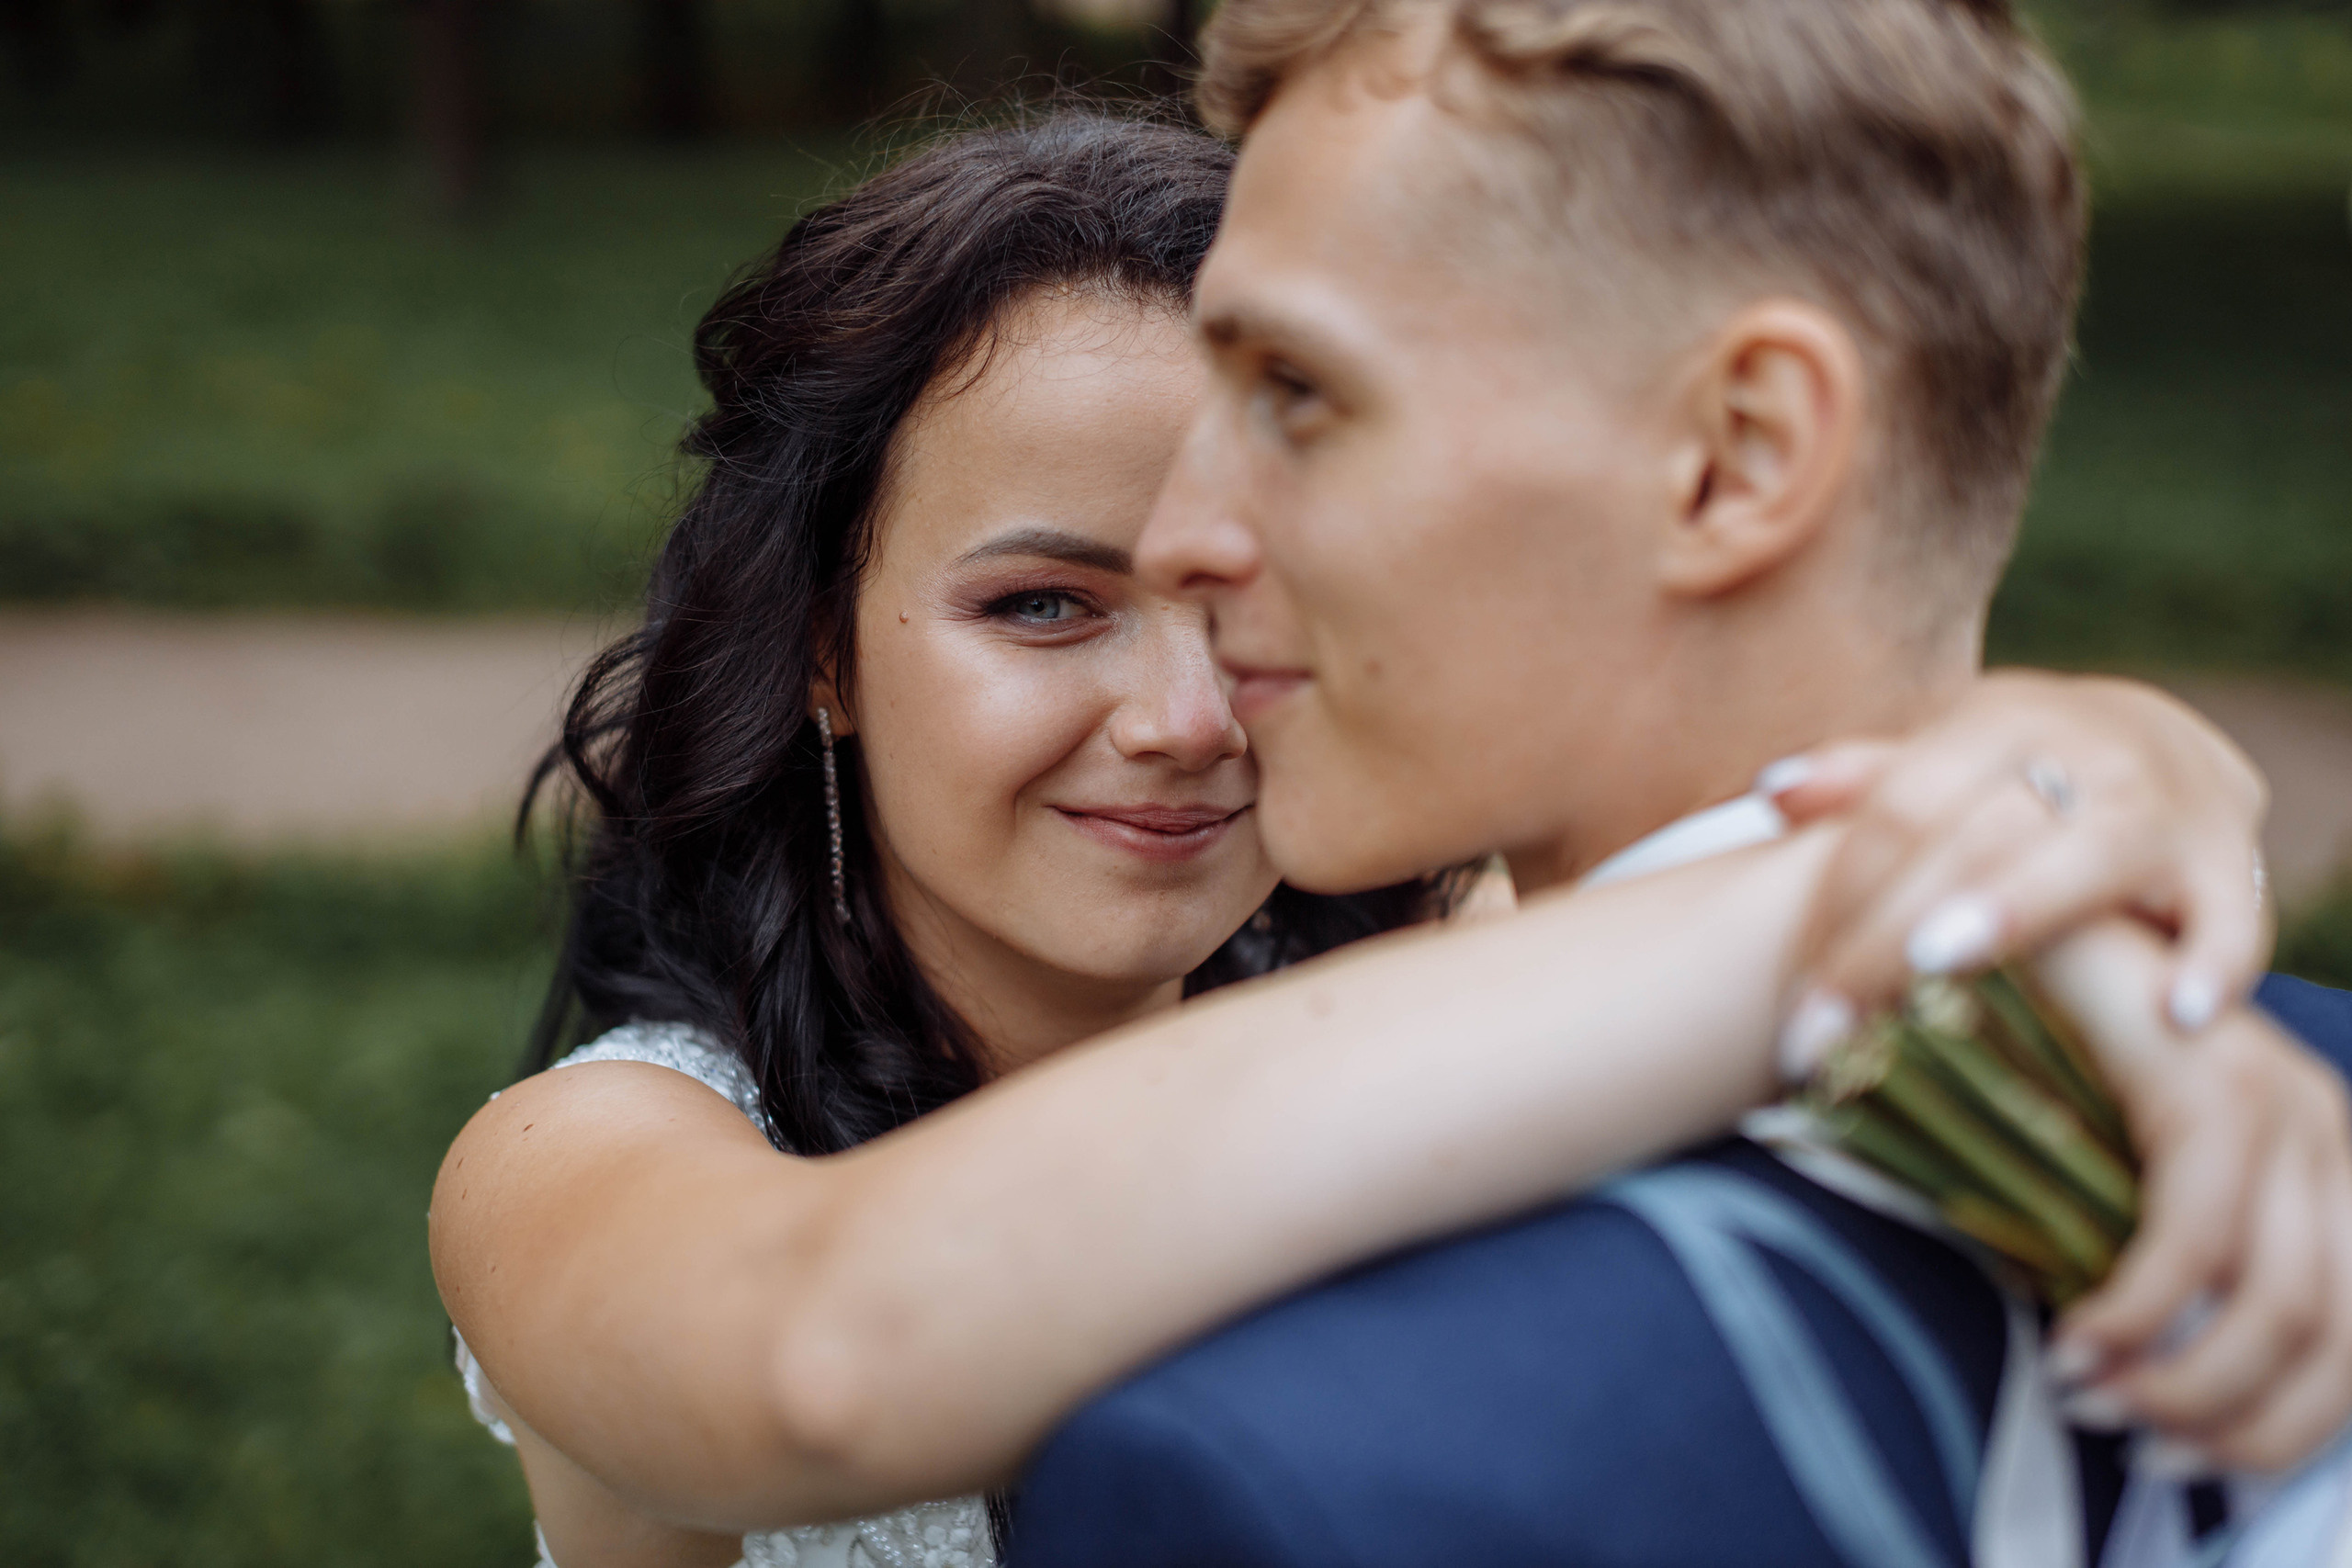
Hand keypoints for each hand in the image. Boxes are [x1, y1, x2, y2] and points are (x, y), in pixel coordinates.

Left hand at [1769, 671, 2269, 1059]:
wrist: (2171, 747)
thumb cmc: (2023, 775)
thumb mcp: (1950, 760)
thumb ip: (1869, 779)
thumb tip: (1775, 790)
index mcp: (1996, 721)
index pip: (1898, 809)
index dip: (1836, 899)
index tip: (1790, 995)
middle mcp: (2084, 750)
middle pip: (1966, 843)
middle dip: (1882, 943)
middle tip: (1818, 1037)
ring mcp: (2166, 804)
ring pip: (2079, 858)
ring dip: (2011, 909)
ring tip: (1938, 964)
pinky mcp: (2236, 865)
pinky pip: (2233, 917)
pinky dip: (2212, 961)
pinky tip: (2175, 1016)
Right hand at [2034, 923, 2351, 1472]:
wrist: (1988, 922)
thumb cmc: (2030, 1051)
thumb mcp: (2107, 1171)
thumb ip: (2147, 1250)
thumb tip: (2144, 1384)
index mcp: (2322, 1163)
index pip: (2349, 1342)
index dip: (2276, 1429)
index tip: (2173, 1458)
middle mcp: (2326, 1133)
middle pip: (2331, 1342)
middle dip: (2233, 1424)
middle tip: (2128, 1443)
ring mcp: (2277, 1101)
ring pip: (2276, 1304)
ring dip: (2180, 1382)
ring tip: (2087, 1394)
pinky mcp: (2208, 1080)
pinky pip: (2195, 1238)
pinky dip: (2137, 1312)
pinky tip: (2076, 1340)